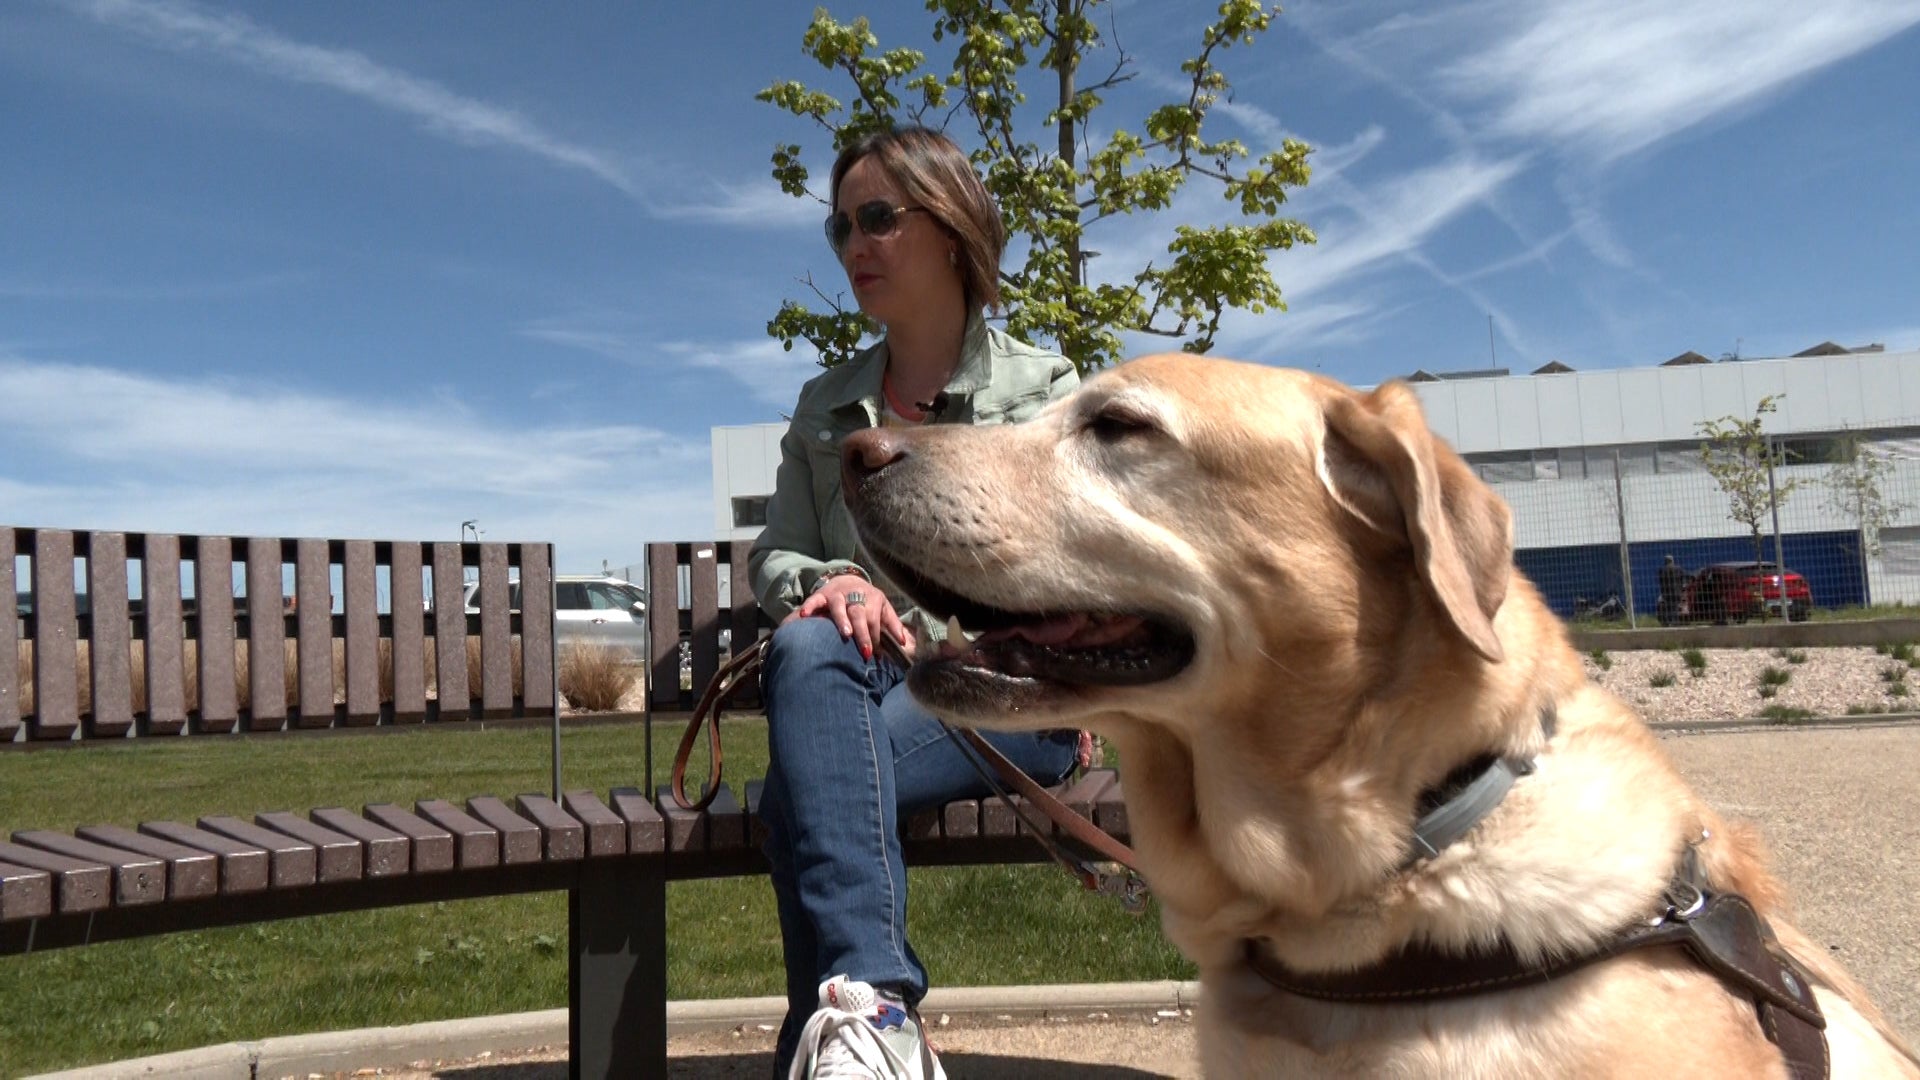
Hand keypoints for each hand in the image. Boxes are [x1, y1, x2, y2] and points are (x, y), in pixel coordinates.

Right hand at [784, 575, 914, 661]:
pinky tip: (804, 616)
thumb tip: (904, 643)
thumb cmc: (867, 600)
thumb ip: (893, 625)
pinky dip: (809, 607)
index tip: (875, 655)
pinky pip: (814, 599)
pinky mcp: (821, 594)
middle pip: (860, 613)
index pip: (875, 620)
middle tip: (866, 651)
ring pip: (839, 606)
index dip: (875, 637)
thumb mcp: (883, 608)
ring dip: (842, 620)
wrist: (847, 579)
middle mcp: (855, 594)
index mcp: (873, 598)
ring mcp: (837, 593)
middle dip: (863, 633)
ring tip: (846, 634)